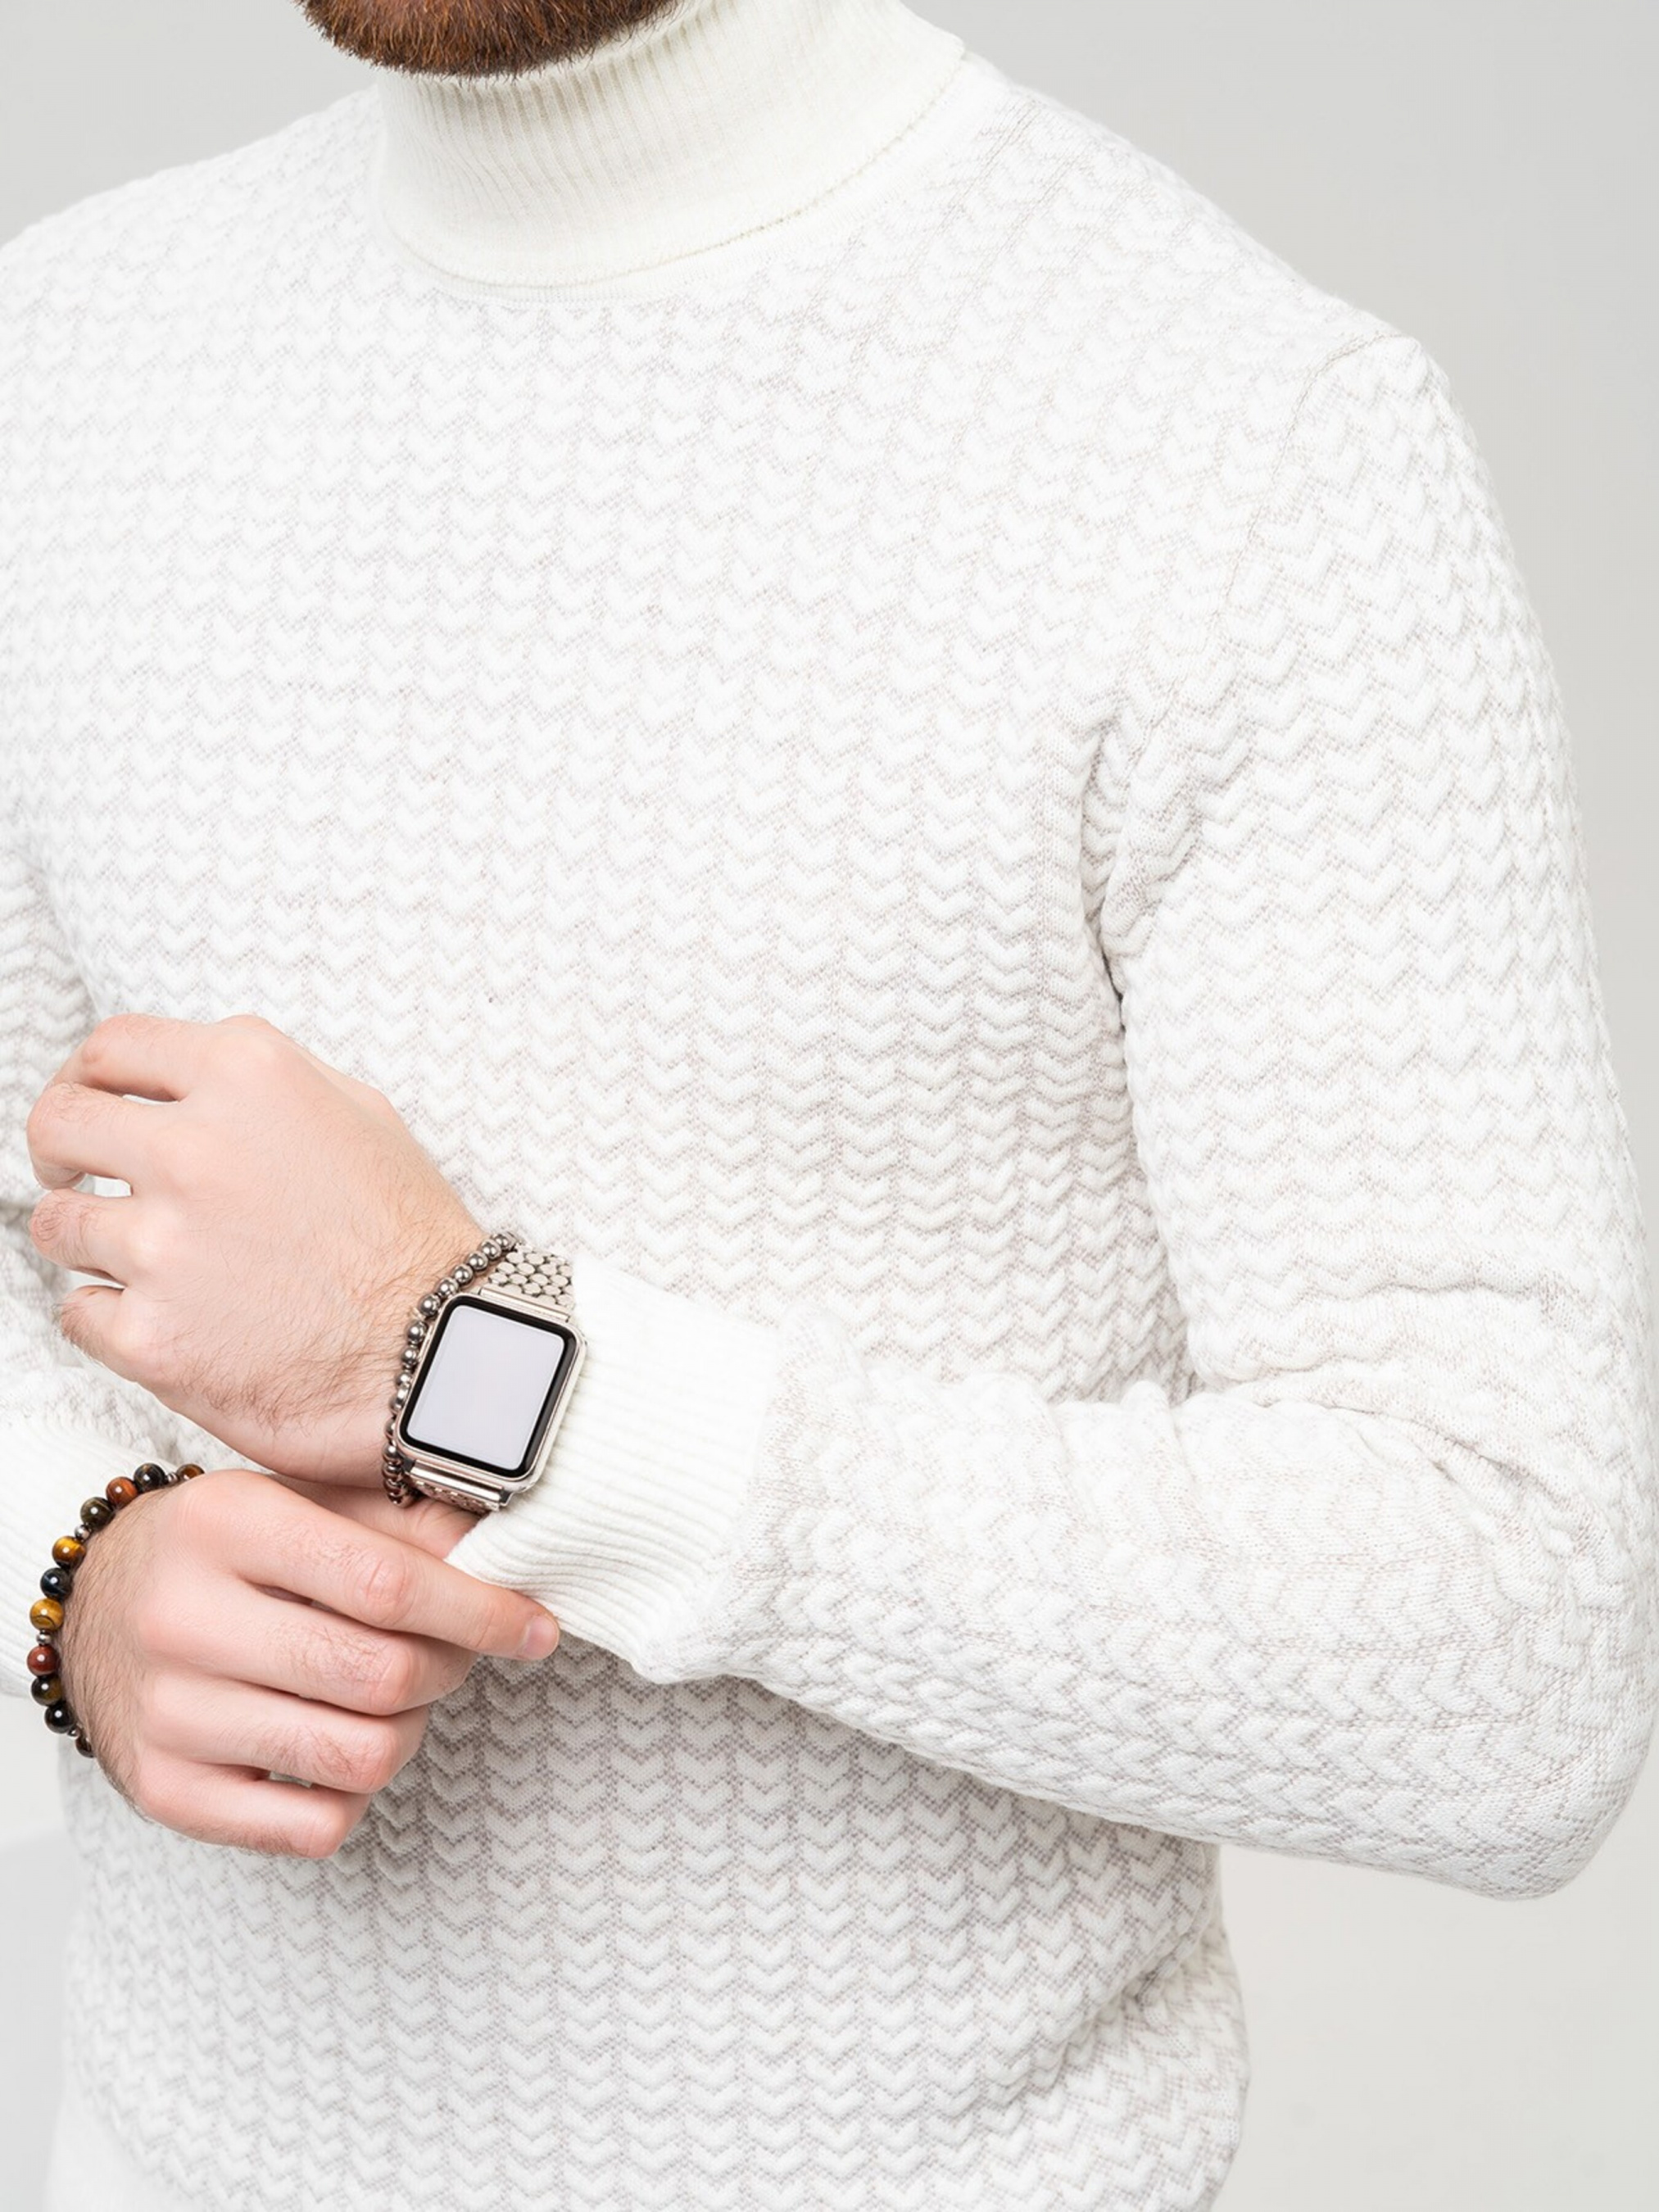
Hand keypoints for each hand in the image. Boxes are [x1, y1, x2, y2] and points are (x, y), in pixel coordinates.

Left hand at [26, 1011, 484, 1484]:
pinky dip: (110, 1319)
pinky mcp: (150, 1336)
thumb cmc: (414, 1242)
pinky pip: (78, 1313)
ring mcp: (165, 1245)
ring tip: (148, 1264)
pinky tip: (169, 1321)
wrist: (446, 1359)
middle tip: (76, 1179)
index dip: (86, 1078)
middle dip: (60, 1154)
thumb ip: (259, 1086)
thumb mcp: (359, 1114)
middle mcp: (196, 1149)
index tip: (89, 1105)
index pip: (111, 1047)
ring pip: (56, 1224)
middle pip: (58, 1125)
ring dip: (88, 1242)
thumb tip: (179, 1084)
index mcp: (248, 1076)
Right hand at [54, 1467, 559, 1857]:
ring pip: (359, 1758)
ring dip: (410, 1733)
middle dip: (449, 1670)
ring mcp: (168, 1712)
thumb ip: (402, 1520)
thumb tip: (503, 1545)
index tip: (535, 1627)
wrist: (95, 1605)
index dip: (482, 1612)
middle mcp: (185, 1618)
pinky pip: (312, 1827)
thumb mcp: (302, 1499)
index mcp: (227, 1523)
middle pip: (380, 1677)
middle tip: (456, 1654)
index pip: (388, 1584)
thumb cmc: (228, 1550)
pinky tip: (344, 1747)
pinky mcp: (163, 1790)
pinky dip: (355, 1797)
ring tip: (397, 1699)